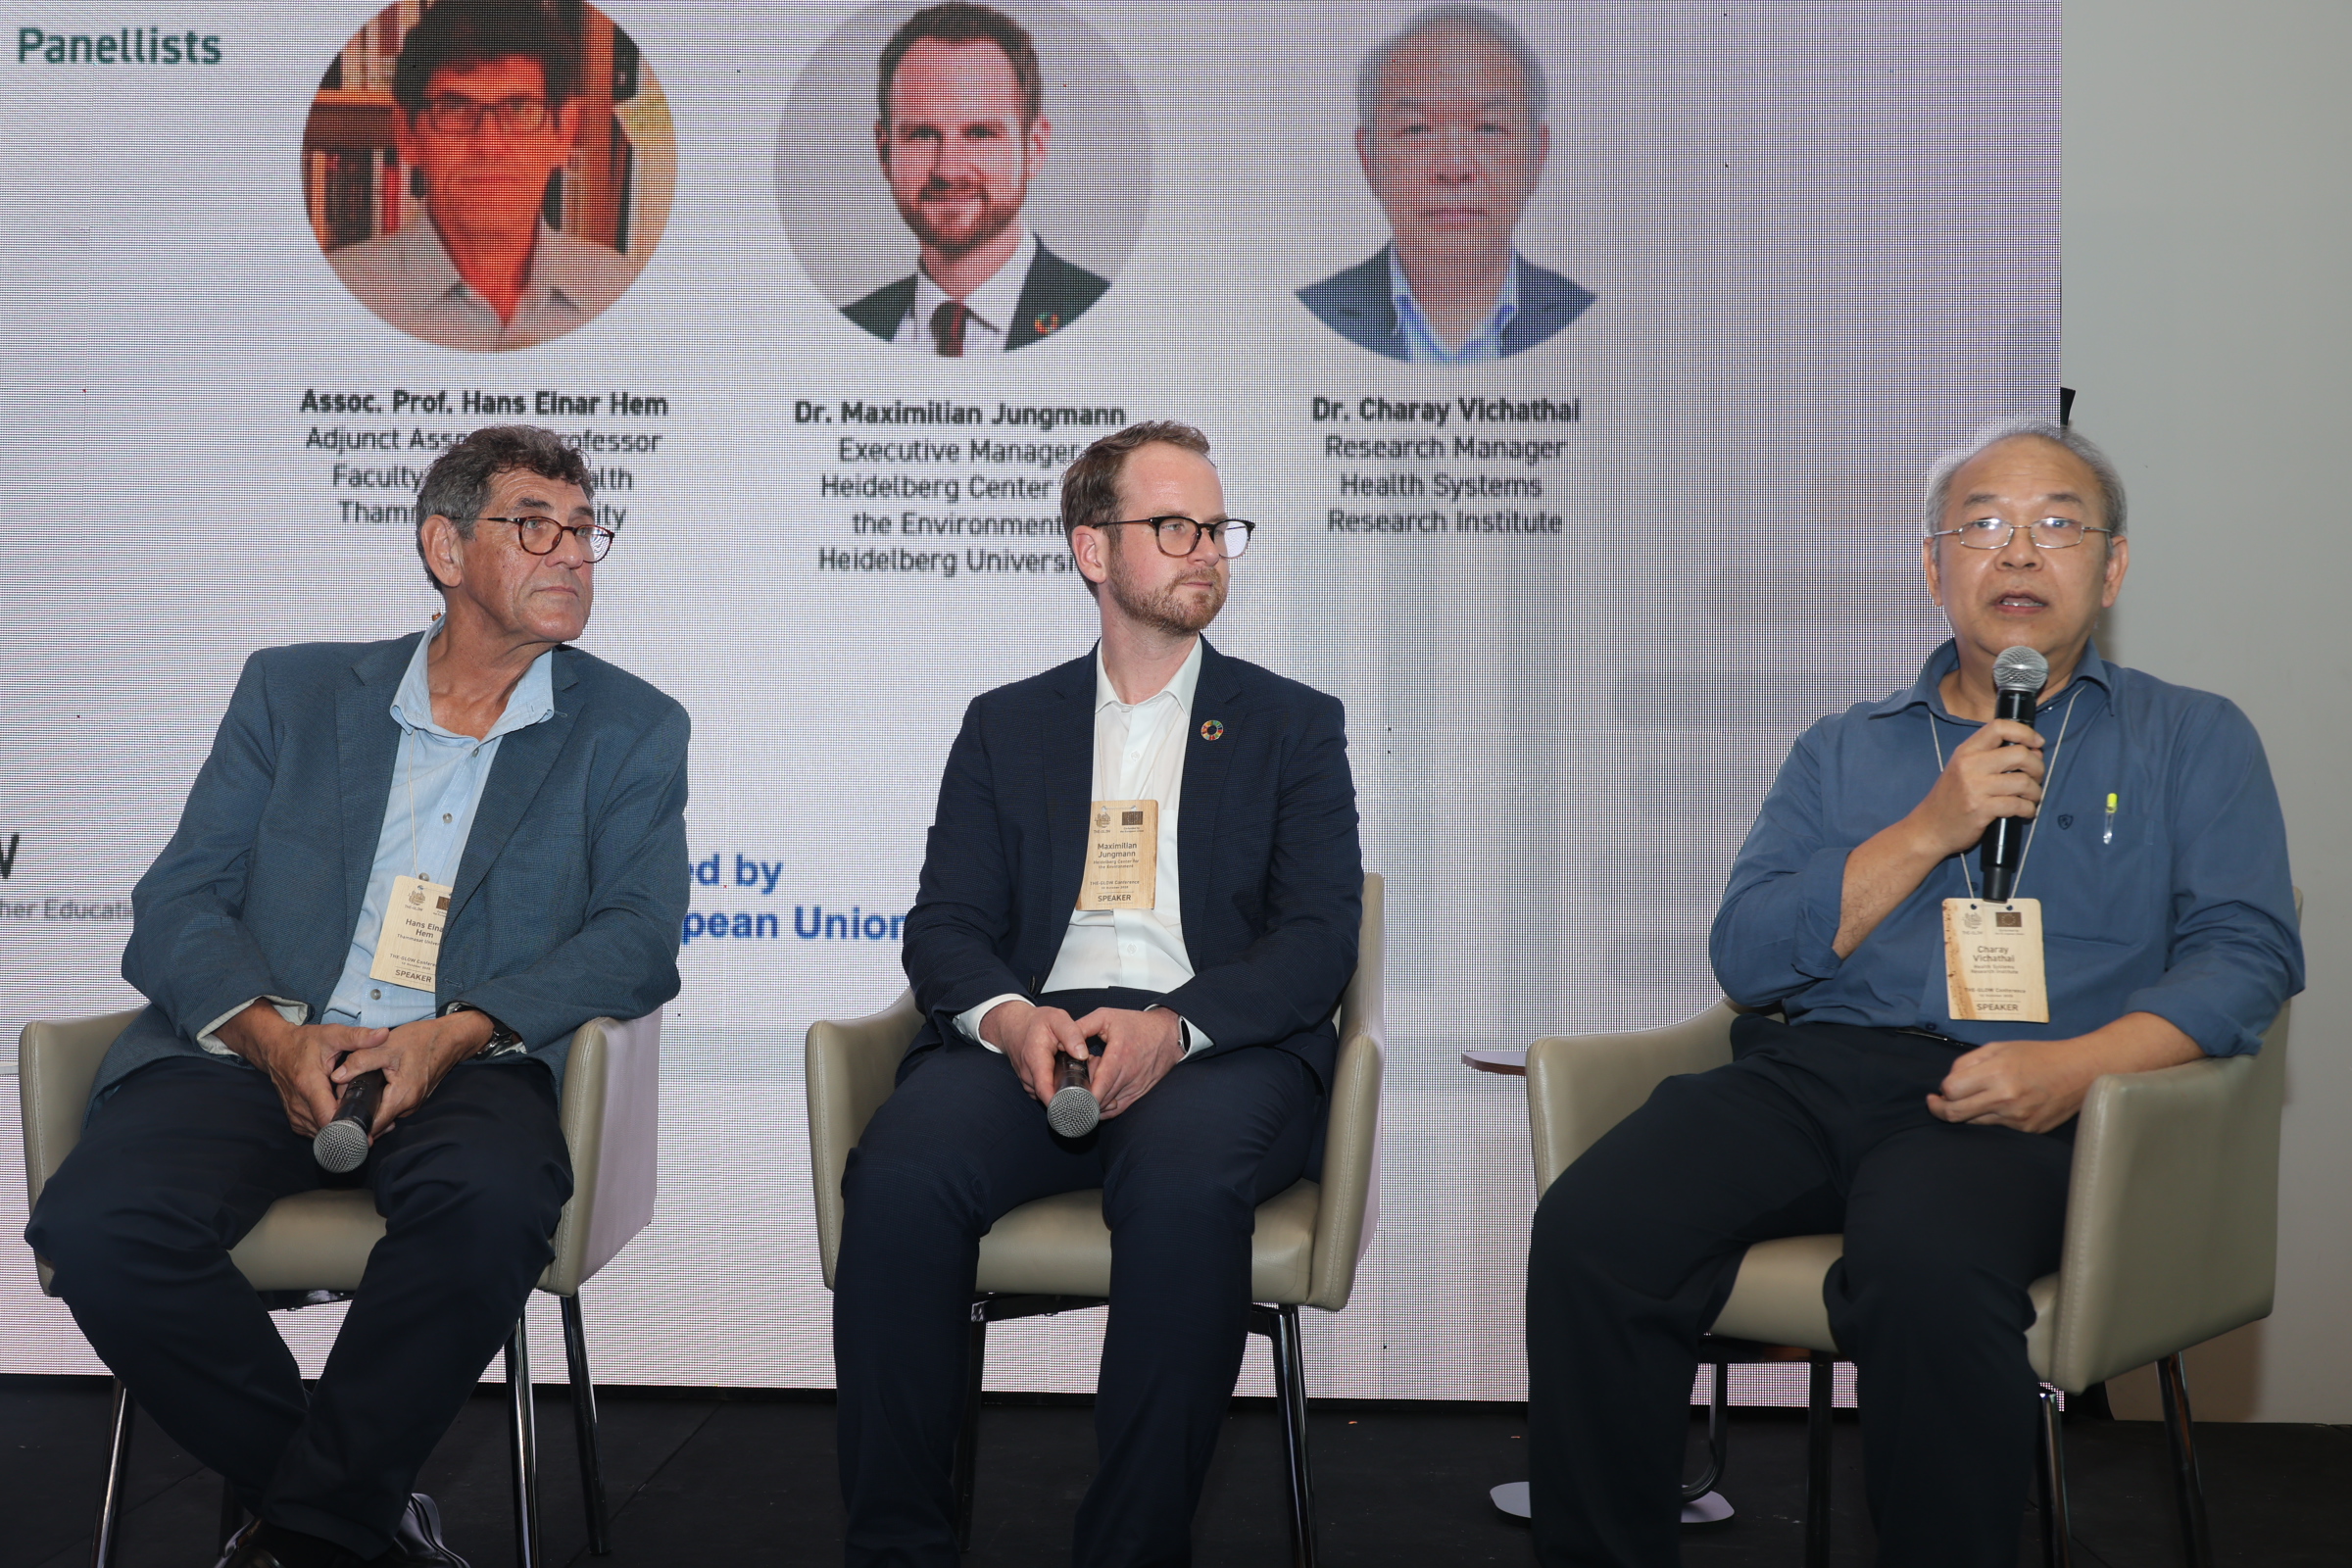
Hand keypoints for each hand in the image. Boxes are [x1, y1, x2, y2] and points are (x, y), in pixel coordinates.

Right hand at [216, 1002, 385, 1136]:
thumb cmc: (304, 1042)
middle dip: (352, 1130)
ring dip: (342, 1133)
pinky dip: (331, 1131)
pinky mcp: (295, 1119)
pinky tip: (346, 1122)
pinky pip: (315, 1131)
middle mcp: (299, 1105)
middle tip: (376, 1126)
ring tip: (365, 1125)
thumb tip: (384, 1034)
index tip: (369, 1127)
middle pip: (328, 1130)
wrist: (276, 1048)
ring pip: (322, 1134)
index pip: (328, 1119)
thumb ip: (358, 1037)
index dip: (349, 1127)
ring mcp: (295, 1114)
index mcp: (309, 1086)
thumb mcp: (332, 1034)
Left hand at [331, 1010, 494, 1135]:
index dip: (352, 1124)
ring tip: (350, 1093)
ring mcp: (413, 1104)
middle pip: (376, 1122)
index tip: (336, 1118)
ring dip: (368, 1108)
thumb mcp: (385, 1045)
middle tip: (338, 1101)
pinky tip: (370, 1089)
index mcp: (401, 1097)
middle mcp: (408, 1106)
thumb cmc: (420, 1040)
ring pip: (383, 1115)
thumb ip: (359, 1061)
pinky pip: (391, 1107)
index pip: (372, 1125)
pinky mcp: (413, 1098)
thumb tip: (336, 1077)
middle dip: (357, 1115)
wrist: (449, 1038)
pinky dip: (379, 1102)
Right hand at [981, 999, 1090, 1103]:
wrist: (1014, 1025)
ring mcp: (1027, 1081)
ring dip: (1063, 1095)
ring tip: (1080, 1085)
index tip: (1077, 1107)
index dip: (1059, 1102)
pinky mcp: (1029, 1084)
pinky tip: (1067, 1082)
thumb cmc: (1038, 1022)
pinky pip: (1045, 1094)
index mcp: (1036, 1058)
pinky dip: (1056, 1092)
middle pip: (1049, 1096)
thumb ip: (1072, 1034)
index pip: (1045, 1089)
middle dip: (1069, 1098)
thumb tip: (1083, 1054)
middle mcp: (1028, 1074)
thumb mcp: (1057, 1019)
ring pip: (1048, 1096)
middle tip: (1089, 1091)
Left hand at [1069, 1007, 1184, 1118]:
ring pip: (1111, 1105)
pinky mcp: (1139, 1093)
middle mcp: (1129, 1074)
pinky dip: (1106, 1110)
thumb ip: (1082, 1026)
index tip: (1071, 1098)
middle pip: (1104, 1097)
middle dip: (1085, 1100)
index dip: (1087, 1094)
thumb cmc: (1136, 1024)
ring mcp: (1135, 1086)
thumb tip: (1061, 1040)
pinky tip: (1094, 1105)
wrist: (1167, 1034)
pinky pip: (1121, 1108)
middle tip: (1068, 1097)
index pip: (1103, 1082)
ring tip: (1081, 1097)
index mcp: (1120, 1055)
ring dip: (1094, 1105)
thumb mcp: (1107, 1017)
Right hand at [1901, 718, 2045, 861]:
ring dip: (2035, 792)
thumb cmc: (1951, 798)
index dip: (2025, 732)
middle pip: (2019, 754)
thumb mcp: (1964, 769)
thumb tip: (2034, 752)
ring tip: (2031, 798)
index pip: (1999, 727)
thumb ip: (1992, 757)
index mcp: (1966, 751)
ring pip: (2023, 782)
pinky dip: (2028, 809)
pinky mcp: (1980, 809)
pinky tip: (2025, 812)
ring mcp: (1974, 788)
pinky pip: (2017, 805)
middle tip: (2036, 777)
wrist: (1929, 828)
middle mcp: (1969, 765)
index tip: (2037, 744)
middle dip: (2037, 767)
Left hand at [1929, 1037, 2097, 1132]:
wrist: (2081, 1070)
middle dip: (1939, 1109)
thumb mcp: (2000, 1047)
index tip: (1942, 1089)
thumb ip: (1968, 1062)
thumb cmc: (2039, 1055)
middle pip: (1956, 1114)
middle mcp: (2006, 1098)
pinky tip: (1998, 1106)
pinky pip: (1997, 1127)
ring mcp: (2018, 1118)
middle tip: (1935, 1103)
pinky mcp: (2028, 1130)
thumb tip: (1948, 1083)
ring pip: (1974, 1123)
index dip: (1943, 1089)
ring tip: (1970, 1101)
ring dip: (1966, 1113)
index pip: (1952, 1089)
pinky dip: (1990, 1117)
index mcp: (1997, 1073)